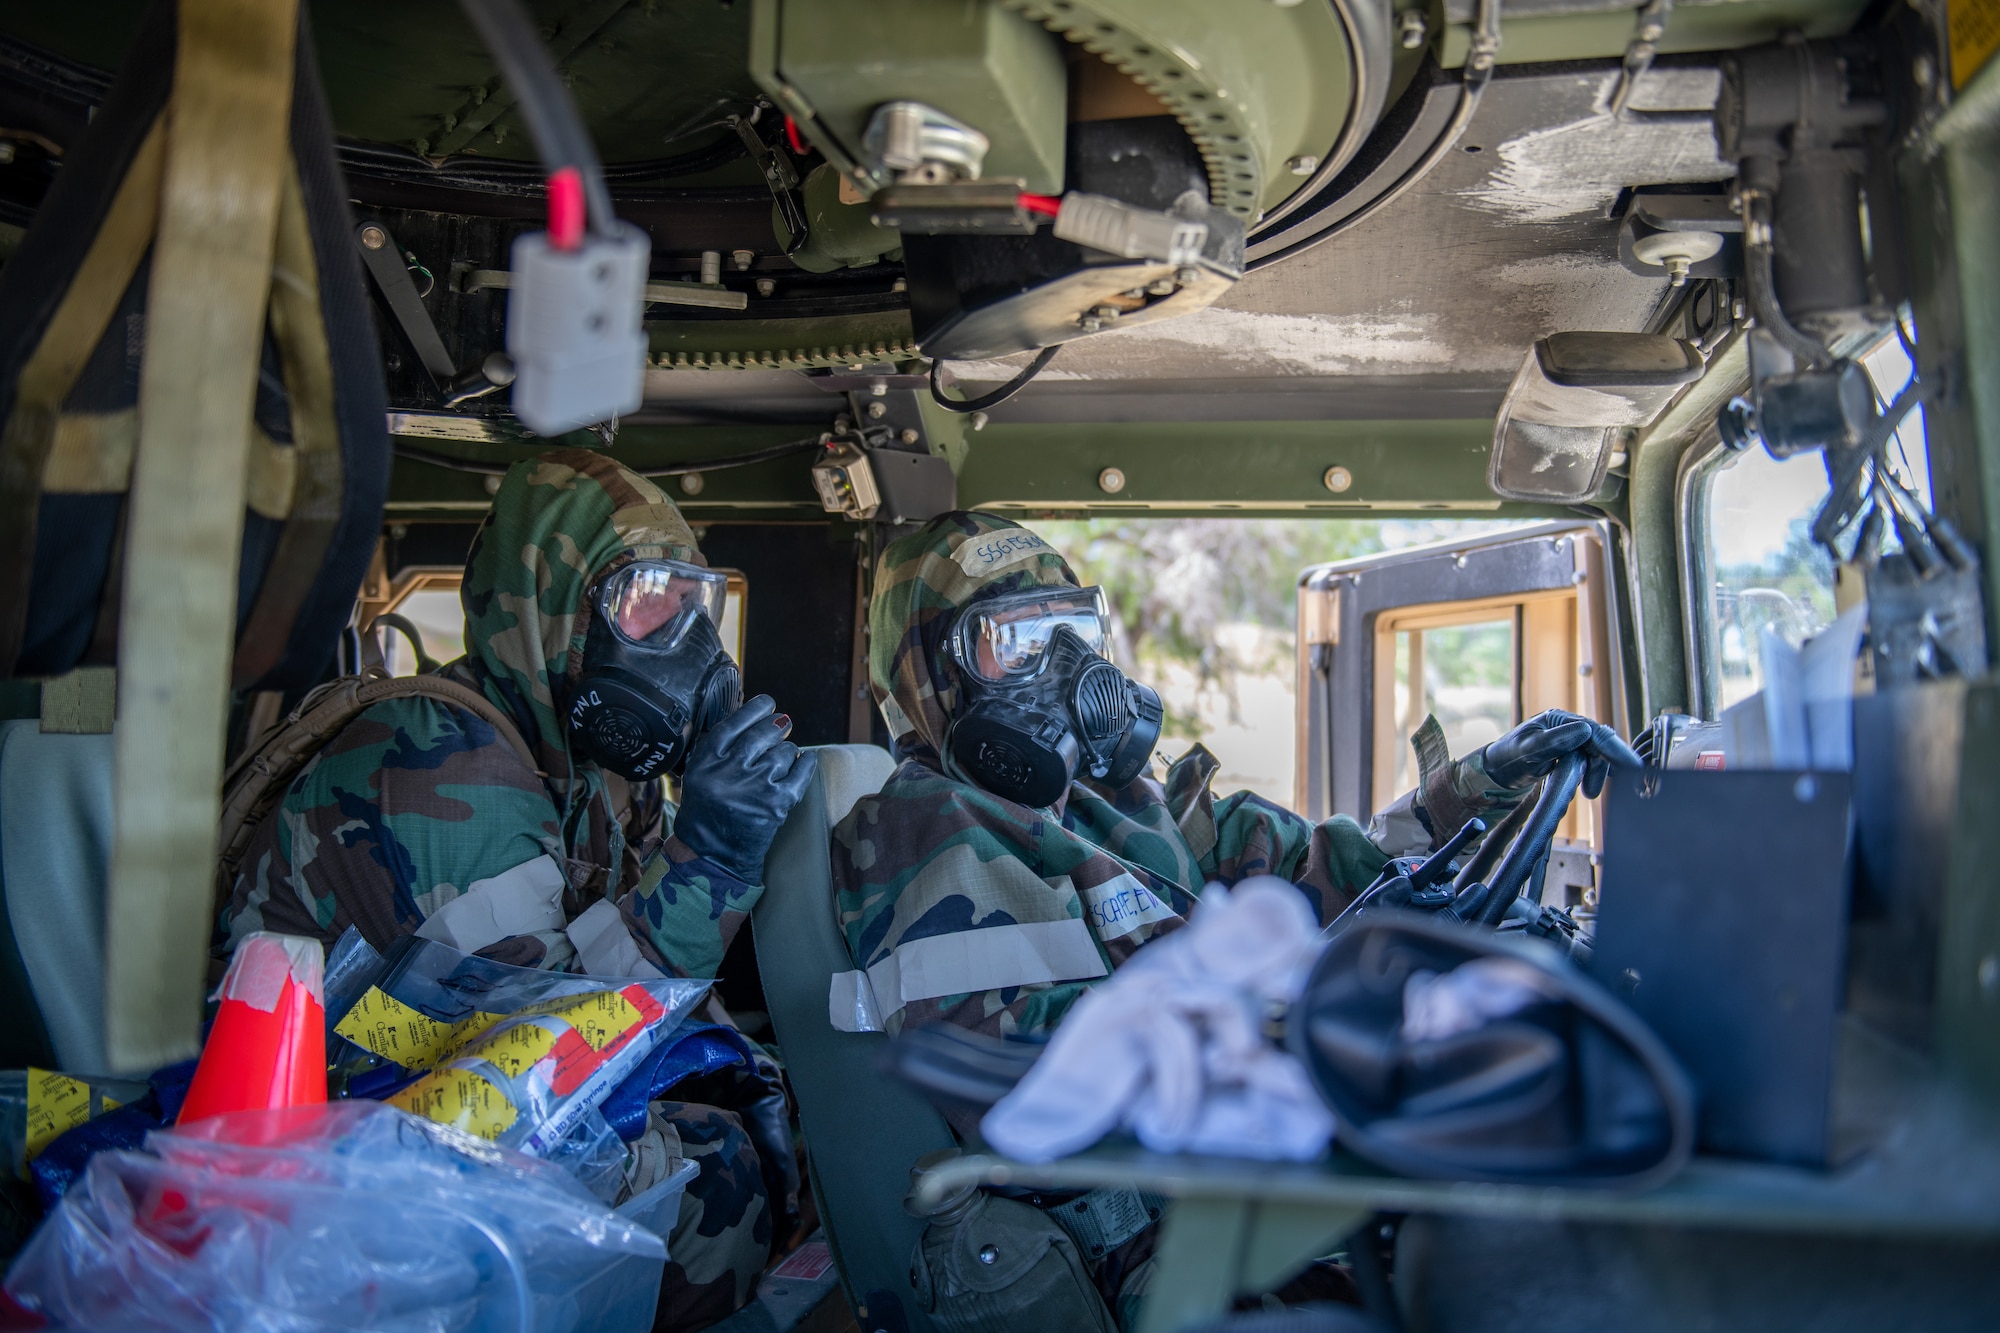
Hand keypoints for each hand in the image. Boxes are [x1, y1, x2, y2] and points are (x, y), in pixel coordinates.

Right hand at [672, 695, 817, 882]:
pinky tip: (804, 760)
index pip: (735, 722)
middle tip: (781, 724)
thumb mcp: (700, 773)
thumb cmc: (707, 810)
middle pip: (763, 733)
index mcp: (705, 761)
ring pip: (784, 751)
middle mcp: (729, 771)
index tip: (767, 703)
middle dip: (776, 726)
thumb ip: (722, 746)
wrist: (713, 854)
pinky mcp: (777, 803)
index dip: (756, 709)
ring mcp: (755, 787)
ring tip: (780, 759)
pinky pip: (801, 770)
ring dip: (786, 751)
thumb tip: (759, 716)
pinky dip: (805, 762)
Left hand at [1479, 709, 1641, 799]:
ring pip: (1596, 754)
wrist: (1496, 772)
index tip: (1630, 766)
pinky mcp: (1570, 754)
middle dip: (1605, 766)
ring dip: (1597, 773)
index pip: (1594, 732)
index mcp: (1559, 720)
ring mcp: (1569, 740)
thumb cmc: (1509, 758)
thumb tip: (1585, 730)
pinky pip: (1590, 761)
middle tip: (1600, 789)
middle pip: (1599, 743)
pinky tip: (1597, 784)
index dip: (1614, 749)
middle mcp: (1567, 726)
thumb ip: (1556, 741)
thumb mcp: (1529, 749)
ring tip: (1590, 792)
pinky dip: (1595, 773)